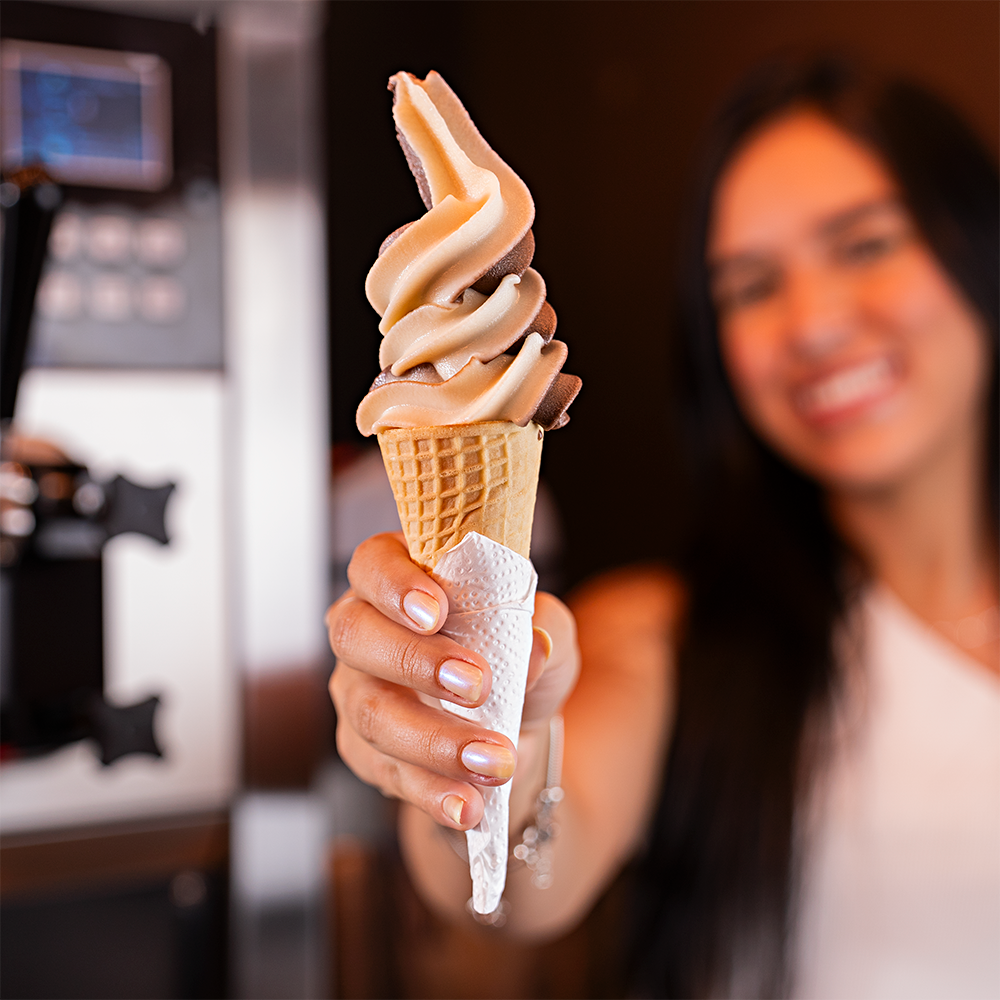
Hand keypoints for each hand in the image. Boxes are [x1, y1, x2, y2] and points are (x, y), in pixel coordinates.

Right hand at [327, 532, 578, 830]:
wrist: (515, 732)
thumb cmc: (520, 659)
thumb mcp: (548, 634)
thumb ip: (546, 627)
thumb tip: (534, 647)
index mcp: (403, 576)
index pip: (374, 562)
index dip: (395, 584)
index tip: (437, 611)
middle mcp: (365, 626)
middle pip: (355, 635)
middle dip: (415, 662)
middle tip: (476, 686)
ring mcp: (356, 690)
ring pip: (370, 712)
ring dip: (434, 740)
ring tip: (495, 762)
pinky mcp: (362, 749)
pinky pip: (385, 771)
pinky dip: (431, 791)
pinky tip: (469, 804)